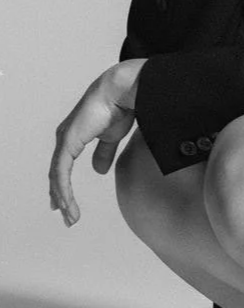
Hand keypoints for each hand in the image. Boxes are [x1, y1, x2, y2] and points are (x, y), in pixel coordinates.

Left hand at [48, 59, 145, 226]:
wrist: (123, 91)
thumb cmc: (119, 107)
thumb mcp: (112, 137)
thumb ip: (104, 153)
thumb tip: (98, 171)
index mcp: (74, 136)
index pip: (63, 166)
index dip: (62, 185)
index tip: (65, 204)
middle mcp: (65, 138)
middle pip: (56, 173)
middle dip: (60, 196)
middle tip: (65, 215)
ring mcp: (65, 140)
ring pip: (56, 176)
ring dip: (63, 198)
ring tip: (70, 216)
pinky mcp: (68, 142)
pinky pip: (61, 172)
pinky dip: (63, 190)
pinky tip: (67, 203)